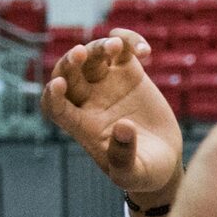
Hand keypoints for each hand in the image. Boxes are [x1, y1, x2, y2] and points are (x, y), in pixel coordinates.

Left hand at [45, 30, 184, 210]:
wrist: (164, 160)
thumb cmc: (143, 173)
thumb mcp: (134, 174)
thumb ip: (124, 156)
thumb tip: (123, 127)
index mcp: (83, 126)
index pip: (55, 107)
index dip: (52, 96)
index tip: (58, 86)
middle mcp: (90, 101)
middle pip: (68, 74)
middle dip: (70, 62)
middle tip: (80, 54)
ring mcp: (108, 84)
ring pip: (94, 56)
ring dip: (101, 47)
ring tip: (118, 47)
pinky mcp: (130, 73)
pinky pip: (123, 48)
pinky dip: (129, 41)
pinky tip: (145, 51)